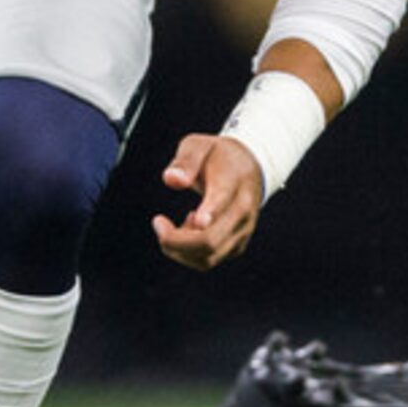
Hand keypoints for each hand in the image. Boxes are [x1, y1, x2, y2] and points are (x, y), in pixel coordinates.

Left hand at [153, 133, 263, 270]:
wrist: (249, 168)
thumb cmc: (217, 157)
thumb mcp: (199, 145)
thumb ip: (185, 160)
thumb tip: (171, 180)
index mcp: (233, 183)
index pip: (222, 203)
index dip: (209, 214)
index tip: (193, 218)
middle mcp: (242, 212)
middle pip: (210, 241)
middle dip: (175, 240)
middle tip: (158, 223)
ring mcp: (242, 232)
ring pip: (208, 258)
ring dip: (179, 248)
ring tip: (175, 224)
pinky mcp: (237, 245)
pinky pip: (208, 261)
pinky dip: (188, 252)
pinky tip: (188, 228)